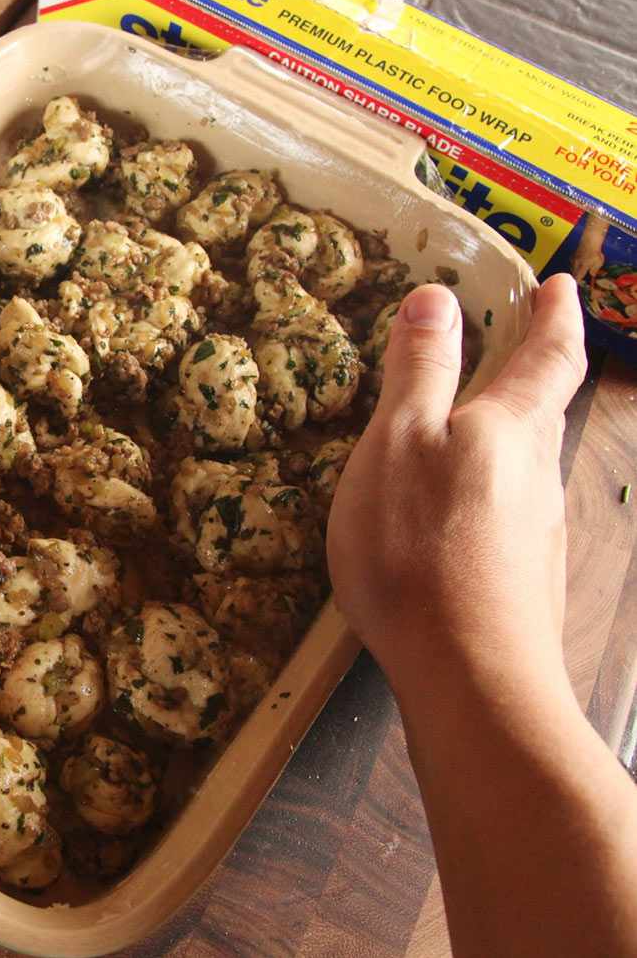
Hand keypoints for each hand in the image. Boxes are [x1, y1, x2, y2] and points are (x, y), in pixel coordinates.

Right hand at [327, 275, 586, 690]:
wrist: (470, 673)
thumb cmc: (421, 544)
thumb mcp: (400, 441)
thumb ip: (419, 370)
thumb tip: (437, 295)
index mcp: (512, 427)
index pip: (549, 355)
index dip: (555, 316)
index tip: (557, 285)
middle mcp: (538, 473)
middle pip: (543, 411)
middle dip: (532, 374)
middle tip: (512, 344)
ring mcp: (537, 531)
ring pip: (525, 466)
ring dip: (506, 437)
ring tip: (467, 429)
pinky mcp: (522, 579)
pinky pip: (506, 514)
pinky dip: (486, 493)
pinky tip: (452, 517)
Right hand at [570, 215, 608, 281]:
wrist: (590, 241)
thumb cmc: (595, 252)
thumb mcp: (598, 262)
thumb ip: (594, 270)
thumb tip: (592, 274)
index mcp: (582, 268)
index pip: (577, 279)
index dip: (577, 284)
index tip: (578, 287)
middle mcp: (575, 265)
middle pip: (574, 275)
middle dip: (576, 278)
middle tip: (580, 281)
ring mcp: (573, 260)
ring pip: (572, 269)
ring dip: (576, 272)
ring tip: (580, 273)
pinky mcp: (573, 256)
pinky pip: (573, 263)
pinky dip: (575, 265)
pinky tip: (579, 265)